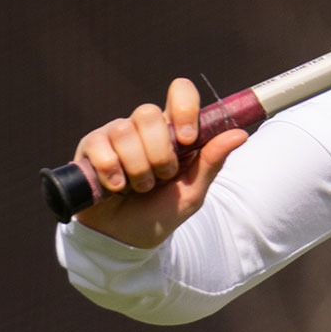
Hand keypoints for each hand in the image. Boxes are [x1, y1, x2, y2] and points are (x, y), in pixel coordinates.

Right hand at [71, 77, 247, 248]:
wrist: (125, 239)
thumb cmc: (161, 211)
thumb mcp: (192, 191)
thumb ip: (212, 161)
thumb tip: (240, 134)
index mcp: (173, 130)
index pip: (180, 92)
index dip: (184, 108)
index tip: (188, 139)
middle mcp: (143, 127)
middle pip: (148, 113)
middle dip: (158, 152)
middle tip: (161, 177)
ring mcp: (115, 134)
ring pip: (124, 130)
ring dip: (136, 167)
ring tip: (138, 188)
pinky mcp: (90, 147)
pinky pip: (99, 145)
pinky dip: (111, 170)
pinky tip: (116, 187)